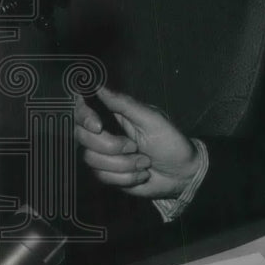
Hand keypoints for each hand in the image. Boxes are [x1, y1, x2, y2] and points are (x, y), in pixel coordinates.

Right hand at [74, 85, 200, 199]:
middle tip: (135, 147)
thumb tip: (100, 87)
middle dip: (111, 146)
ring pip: (92, 160)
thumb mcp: (152, 120)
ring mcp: (105, 155)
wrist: (182, 174)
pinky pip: (103, 177)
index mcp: (115, 116)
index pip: (84, 111)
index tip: (98, 126)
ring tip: (145, 161)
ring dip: (124, 164)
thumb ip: (125, 104)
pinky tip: (141, 173)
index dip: (84, 117)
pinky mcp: (109, 174)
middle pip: (83, 137)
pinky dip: (126, 177)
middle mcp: (106, 134)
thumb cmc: (171, 143)